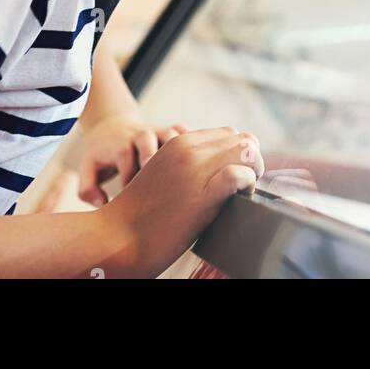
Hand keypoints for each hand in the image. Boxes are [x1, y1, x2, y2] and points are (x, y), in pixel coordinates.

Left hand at [77, 113, 188, 206]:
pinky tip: (197, 164)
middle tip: (160, 181)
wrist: (113, 125)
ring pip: (172, 134)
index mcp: (119, 144)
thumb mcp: (88, 168)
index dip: (128, 176)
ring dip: (178, 153)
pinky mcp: (171, 130)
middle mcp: (140, 134)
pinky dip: (192, 143)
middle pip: (148, 139)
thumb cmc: (101, 154)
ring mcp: (158, 130)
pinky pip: (185, 131)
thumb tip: (104, 203)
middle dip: (153, 158)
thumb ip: (87, 189)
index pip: (124, 155)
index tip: (130, 195)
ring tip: (185, 176)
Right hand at [99, 126, 264, 277]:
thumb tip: (224, 168)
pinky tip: (238, 198)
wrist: (116, 237)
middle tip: (243, 185)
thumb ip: (190, 163)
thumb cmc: (142, 213)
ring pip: (247, 149)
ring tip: (241, 192)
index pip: (228, 133)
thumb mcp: (165, 172)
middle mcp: (188, 149)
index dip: (238, 153)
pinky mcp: (201, 195)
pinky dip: (247, 184)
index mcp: (179, 142)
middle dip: (251, 160)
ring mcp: (194, 170)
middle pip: (243, 138)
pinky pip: (238, 175)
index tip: (235, 174)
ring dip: (252, 170)